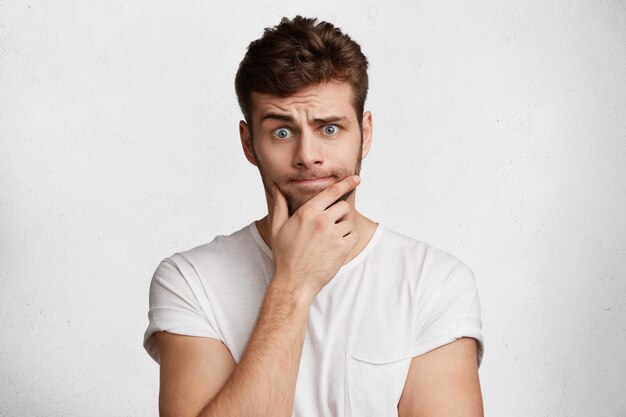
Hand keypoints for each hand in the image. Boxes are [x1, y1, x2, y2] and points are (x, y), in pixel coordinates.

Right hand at [269, 175, 360, 299]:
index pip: (332, 191)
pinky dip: (349, 240)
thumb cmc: (284, 255)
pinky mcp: (342, 248)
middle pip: (343, 206)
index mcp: (307, 213)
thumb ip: (279, 206)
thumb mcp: (277, 228)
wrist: (294, 281)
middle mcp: (321, 221)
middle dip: (339, 214)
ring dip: (343, 229)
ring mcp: (333, 234)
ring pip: (349, 222)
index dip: (346, 183)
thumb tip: (277, 189)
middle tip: (329, 227)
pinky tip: (336, 247)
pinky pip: (354, 236)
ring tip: (329, 241)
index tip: (356, 179)